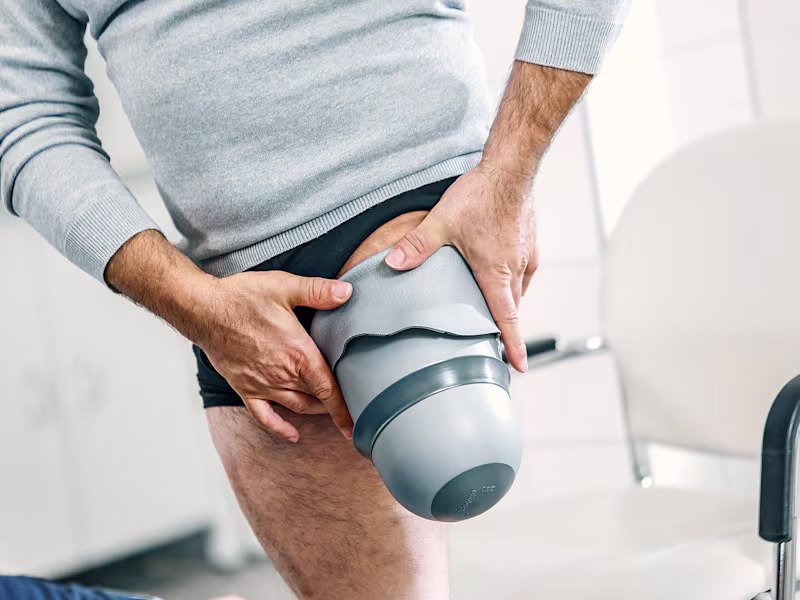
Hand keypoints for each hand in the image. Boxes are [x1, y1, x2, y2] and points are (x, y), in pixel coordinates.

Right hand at [197, 271, 354, 441]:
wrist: (203, 310)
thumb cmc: (242, 297)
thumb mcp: (285, 287)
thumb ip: (319, 291)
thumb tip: (347, 291)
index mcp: (299, 354)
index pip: (329, 390)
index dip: (344, 410)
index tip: (354, 425)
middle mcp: (282, 375)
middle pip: (316, 400)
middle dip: (333, 406)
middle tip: (348, 406)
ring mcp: (262, 385)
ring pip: (296, 407)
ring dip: (314, 411)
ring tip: (328, 410)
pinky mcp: (245, 388)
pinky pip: (264, 416)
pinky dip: (280, 428)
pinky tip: (292, 434)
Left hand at [385, 162, 537, 371]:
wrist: (512, 167)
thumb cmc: (482, 194)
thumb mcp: (442, 221)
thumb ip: (417, 245)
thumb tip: (392, 264)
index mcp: (496, 272)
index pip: (507, 318)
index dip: (514, 345)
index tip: (520, 367)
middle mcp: (516, 268)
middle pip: (512, 309)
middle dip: (505, 327)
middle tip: (496, 343)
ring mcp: (527, 255)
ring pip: (519, 291)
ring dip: (509, 303)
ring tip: (495, 311)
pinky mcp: (531, 242)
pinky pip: (523, 272)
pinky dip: (513, 282)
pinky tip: (500, 274)